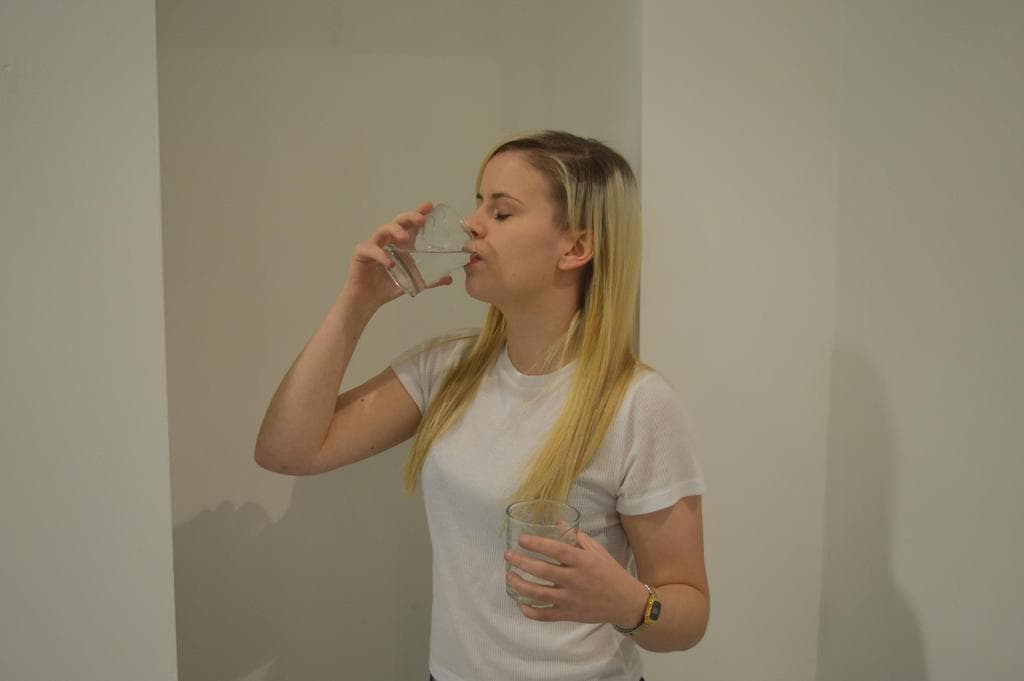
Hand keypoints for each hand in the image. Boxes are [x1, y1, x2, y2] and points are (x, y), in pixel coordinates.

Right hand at [341, 202, 453, 306]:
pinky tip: (390, 263)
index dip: (418, 213)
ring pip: (383, 230)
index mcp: (400, 244)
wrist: (368, 300)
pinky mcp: (361, 254)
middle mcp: (387, 241)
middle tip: (421, 219)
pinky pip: (371, 250)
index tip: (430, 206)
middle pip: (398, 222)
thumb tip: (449, 278)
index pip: (410, 225)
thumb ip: (429, 280)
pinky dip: (381, 255)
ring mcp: (373, 245)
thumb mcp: (412, 282)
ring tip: (405, 237)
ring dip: (395, 231)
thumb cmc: (387, 287)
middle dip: (409, 217)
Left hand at [504, 530, 648, 627]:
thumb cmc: (610, 572)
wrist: (626, 602)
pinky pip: (545, 615)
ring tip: (509, 576)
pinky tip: (520, 604)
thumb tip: (557, 521)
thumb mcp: (597, 550)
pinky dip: (530, 612)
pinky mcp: (569, 615)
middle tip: (508, 555)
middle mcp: (575, 580)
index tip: (521, 539)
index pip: (556, 550)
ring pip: (539, 594)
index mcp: (583, 561)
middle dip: (522, 562)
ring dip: (520, 585)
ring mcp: (571, 599)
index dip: (537, 544)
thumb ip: (576, 537)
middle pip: (542, 571)